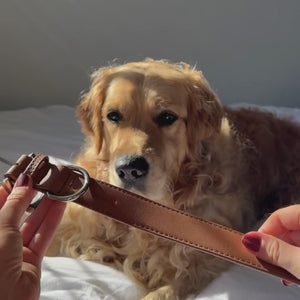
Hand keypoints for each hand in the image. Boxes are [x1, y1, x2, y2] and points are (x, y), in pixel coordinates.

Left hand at [0, 173, 65, 299]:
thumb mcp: (1, 226)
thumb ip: (16, 203)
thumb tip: (24, 181)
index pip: (0, 200)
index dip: (13, 187)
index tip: (28, 173)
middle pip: (17, 211)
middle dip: (32, 195)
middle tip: (47, 179)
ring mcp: (15, 250)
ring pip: (33, 222)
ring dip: (47, 205)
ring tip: (59, 188)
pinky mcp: (31, 260)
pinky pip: (43, 235)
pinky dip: (53, 219)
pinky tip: (61, 205)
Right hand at [242, 205, 299, 283]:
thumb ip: (277, 251)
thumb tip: (250, 240)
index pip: (279, 216)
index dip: (264, 231)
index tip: (253, 248)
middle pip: (287, 229)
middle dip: (275, 248)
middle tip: (268, 264)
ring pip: (296, 241)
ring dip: (286, 257)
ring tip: (284, 275)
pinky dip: (297, 260)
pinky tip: (296, 274)